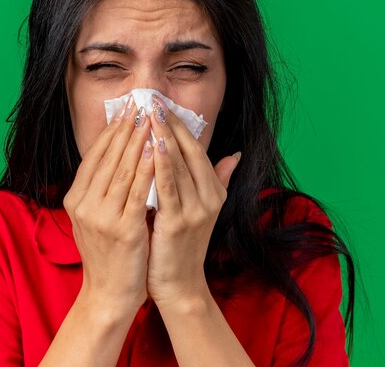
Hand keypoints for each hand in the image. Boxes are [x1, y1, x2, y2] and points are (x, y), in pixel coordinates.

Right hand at [63, 96, 154, 310]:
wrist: (108, 293)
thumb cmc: (108, 252)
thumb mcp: (96, 216)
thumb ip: (102, 187)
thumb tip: (117, 154)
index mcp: (76, 198)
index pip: (95, 155)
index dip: (112, 130)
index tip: (126, 108)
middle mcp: (84, 204)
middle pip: (108, 157)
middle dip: (126, 127)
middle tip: (140, 102)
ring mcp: (101, 216)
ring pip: (122, 169)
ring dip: (138, 140)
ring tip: (150, 117)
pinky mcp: (122, 229)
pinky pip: (137, 192)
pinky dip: (147, 168)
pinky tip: (156, 150)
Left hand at [146, 95, 240, 307]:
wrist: (179, 284)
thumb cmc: (183, 244)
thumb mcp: (204, 209)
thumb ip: (219, 179)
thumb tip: (234, 154)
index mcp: (215, 192)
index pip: (196, 150)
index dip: (181, 125)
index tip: (163, 104)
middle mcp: (210, 198)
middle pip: (188, 152)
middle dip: (171, 123)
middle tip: (153, 99)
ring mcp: (196, 210)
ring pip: (179, 164)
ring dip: (164, 136)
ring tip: (150, 113)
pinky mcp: (179, 222)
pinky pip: (168, 186)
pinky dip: (160, 163)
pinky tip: (151, 145)